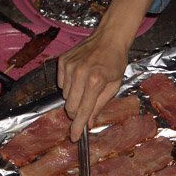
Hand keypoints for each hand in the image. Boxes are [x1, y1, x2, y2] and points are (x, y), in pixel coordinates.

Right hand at [57, 27, 127, 141]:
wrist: (109, 37)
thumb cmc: (115, 62)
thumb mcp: (114, 86)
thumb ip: (100, 105)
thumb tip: (89, 124)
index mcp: (95, 81)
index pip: (83, 110)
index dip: (78, 127)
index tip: (74, 138)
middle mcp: (80, 74)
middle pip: (71, 106)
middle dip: (76, 112)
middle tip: (86, 106)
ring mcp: (70, 66)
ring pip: (65, 96)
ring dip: (74, 96)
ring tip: (86, 85)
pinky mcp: (63, 61)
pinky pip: (61, 83)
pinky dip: (69, 84)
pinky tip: (79, 76)